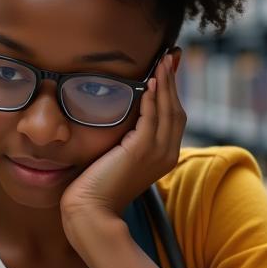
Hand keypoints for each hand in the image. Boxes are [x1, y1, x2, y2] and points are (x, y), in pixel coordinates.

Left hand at [60, 52, 184, 244]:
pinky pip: (153, 117)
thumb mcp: (116, 158)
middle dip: (173, 81)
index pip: (173, 117)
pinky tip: (151, 81)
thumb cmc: (96, 187)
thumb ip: (125, 140)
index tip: (168, 68)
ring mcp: (157, 154)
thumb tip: (122, 120)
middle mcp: (167, 155)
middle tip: (170, 56)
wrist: (90, 212)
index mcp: (163, 157)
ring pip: (168, 110)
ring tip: (162, 61)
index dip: (172, 92)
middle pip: (176, 110)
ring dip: (165, 83)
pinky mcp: (142, 151)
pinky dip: (154, 97)